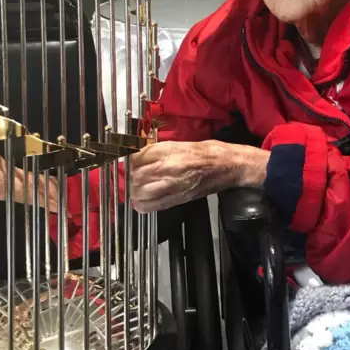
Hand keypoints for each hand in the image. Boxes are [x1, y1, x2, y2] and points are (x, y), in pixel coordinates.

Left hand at [129, 140, 268, 212]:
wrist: (229, 165)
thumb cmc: (206, 151)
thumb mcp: (178, 143)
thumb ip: (156, 151)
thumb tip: (135, 155)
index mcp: (169, 151)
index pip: (135, 157)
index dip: (124, 160)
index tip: (120, 161)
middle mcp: (169, 168)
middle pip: (134, 176)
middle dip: (126, 177)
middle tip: (123, 175)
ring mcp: (174, 185)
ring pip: (140, 192)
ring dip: (132, 191)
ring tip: (131, 187)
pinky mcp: (179, 198)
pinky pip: (152, 206)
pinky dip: (142, 204)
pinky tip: (140, 200)